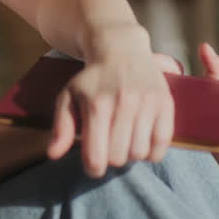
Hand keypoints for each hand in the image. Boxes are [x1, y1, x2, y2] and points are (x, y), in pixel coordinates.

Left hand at [45, 45, 174, 177]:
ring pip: (139, 153)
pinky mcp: (165, 103)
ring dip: (131, 153)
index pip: (96, 158)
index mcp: (97, 105)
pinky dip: (151, 151)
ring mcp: (147, 103)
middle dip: (111, 158)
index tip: (93, 163)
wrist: (121, 50)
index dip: (93, 168)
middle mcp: (123, 103)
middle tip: (109, 144)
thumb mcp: (69, 97)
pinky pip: (161, 145)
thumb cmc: (92, 80)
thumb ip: (61, 127)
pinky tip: (141, 139)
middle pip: (118, 159)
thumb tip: (53, 154)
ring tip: (124, 139)